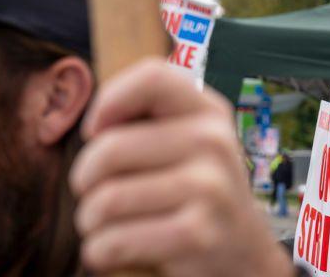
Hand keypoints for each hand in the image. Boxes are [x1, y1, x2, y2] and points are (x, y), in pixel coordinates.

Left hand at [69, 58, 293, 275]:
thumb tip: (95, 128)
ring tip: (108, 224)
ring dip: (91, 221)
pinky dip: (101, 251)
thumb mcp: (188, 141)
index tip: (99, 132)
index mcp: (208, 111)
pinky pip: (113, 241)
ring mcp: (209, 187)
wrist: (244, 251)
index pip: (152, 77)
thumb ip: (147, 119)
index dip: (109, 101)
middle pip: (108, 149)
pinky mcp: (197, 234)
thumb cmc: (196, 190)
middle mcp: (214, 142)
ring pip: (104, 201)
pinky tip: (119, 248)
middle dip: (85, 180)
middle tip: (96, 193)